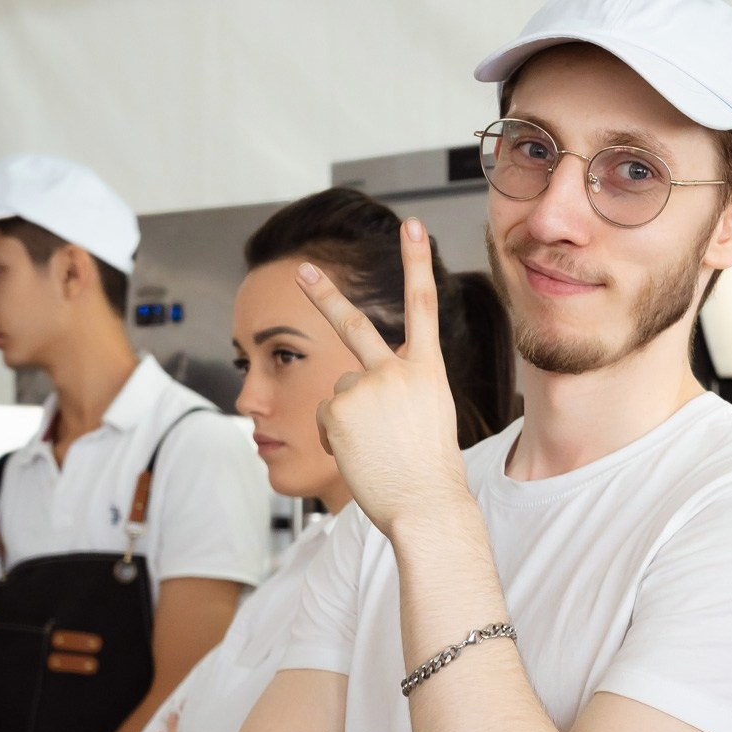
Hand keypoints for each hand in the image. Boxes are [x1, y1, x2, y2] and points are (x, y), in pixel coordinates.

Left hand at [296, 220, 469, 538]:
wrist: (427, 505)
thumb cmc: (430, 473)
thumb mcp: (427, 419)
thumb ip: (398, 393)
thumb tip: (348, 396)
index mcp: (428, 372)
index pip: (423, 306)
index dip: (416, 262)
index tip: (411, 227)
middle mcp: (397, 371)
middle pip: (354, 324)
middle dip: (322, 295)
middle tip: (300, 271)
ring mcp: (367, 386)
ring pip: (340, 394)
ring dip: (347, 421)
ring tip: (375, 449)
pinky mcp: (342, 408)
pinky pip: (326, 418)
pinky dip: (335, 438)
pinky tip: (359, 454)